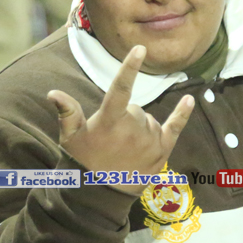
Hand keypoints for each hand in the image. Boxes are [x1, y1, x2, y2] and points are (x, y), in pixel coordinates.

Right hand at [47, 45, 194, 194]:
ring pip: (149, 119)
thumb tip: (52, 92)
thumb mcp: (70, 137)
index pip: (121, 88)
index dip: (129, 67)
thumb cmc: (83, 161)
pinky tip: (189, 100)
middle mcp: (133, 128)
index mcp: (110, 121)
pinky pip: (175, 126)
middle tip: (111, 139)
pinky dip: (182, 113)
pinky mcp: (162, 150)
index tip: (140, 48)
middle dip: (125, 117)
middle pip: (134, 107)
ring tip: (124, 148)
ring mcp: (150, 139)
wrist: (102, 193)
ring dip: (139, 128)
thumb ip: (67, 112)